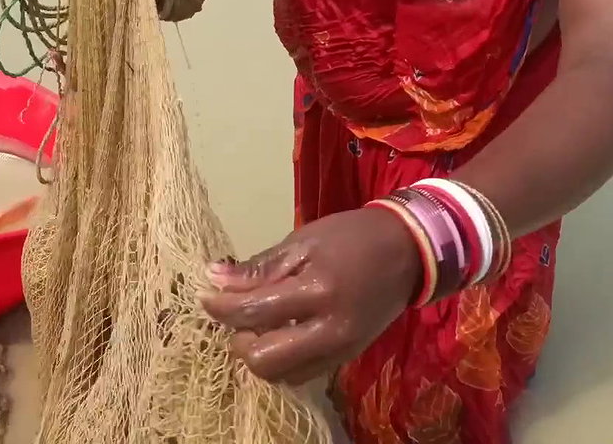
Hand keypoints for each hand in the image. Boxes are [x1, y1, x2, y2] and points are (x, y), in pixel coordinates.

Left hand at [199, 207, 421, 385]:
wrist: (408, 253)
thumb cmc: (352, 237)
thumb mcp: (303, 241)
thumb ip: (259, 267)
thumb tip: (214, 278)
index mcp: (318, 291)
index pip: (253, 313)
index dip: (220, 307)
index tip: (205, 296)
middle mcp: (330, 331)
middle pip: (263, 360)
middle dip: (239, 339)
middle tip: (237, 315)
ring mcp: (340, 350)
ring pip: (281, 376)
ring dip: (259, 354)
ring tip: (258, 325)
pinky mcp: (345, 358)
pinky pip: (301, 374)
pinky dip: (282, 360)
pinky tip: (280, 334)